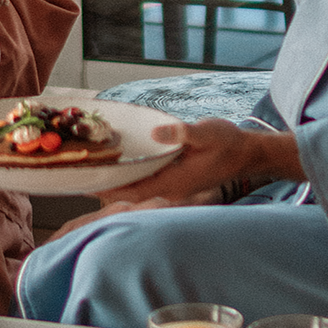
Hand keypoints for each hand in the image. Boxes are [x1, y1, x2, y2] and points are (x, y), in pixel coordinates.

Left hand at [88, 117, 303, 208]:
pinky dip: (132, 179)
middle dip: (106, 188)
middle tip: (79, 178)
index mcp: (175, 181)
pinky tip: (122, 169)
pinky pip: (149, 185)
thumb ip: (181, 133)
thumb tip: (157, 133)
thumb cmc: (228, 142)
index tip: (86, 184)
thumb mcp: (205, 132)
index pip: (134, 189)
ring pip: (139, 191)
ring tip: (94, 174)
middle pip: (131, 194)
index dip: (109, 188)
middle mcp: (172, 189)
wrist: (248, 153)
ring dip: (118, 185)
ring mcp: (175, 187)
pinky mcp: (178, 182)